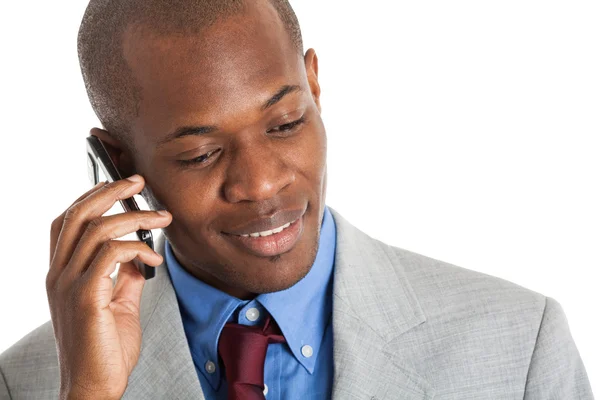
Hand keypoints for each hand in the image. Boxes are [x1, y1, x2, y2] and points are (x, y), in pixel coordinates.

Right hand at [46, 175, 171, 399]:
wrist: (96, 386)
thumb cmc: (105, 347)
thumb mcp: (118, 302)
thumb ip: (125, 275)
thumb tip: (141, 252)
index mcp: (62, 273)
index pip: (67, 221)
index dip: (91, 196)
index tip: (120, 185)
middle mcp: (59, 274)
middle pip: (78, 214)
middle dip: (110, 191)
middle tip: (139, 181)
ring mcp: (68, 284)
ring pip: (96, 228)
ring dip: (135, 217)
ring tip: (163, 219)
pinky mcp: (85, 296)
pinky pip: (110, 254)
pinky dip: (136, 248)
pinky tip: (153, 258)